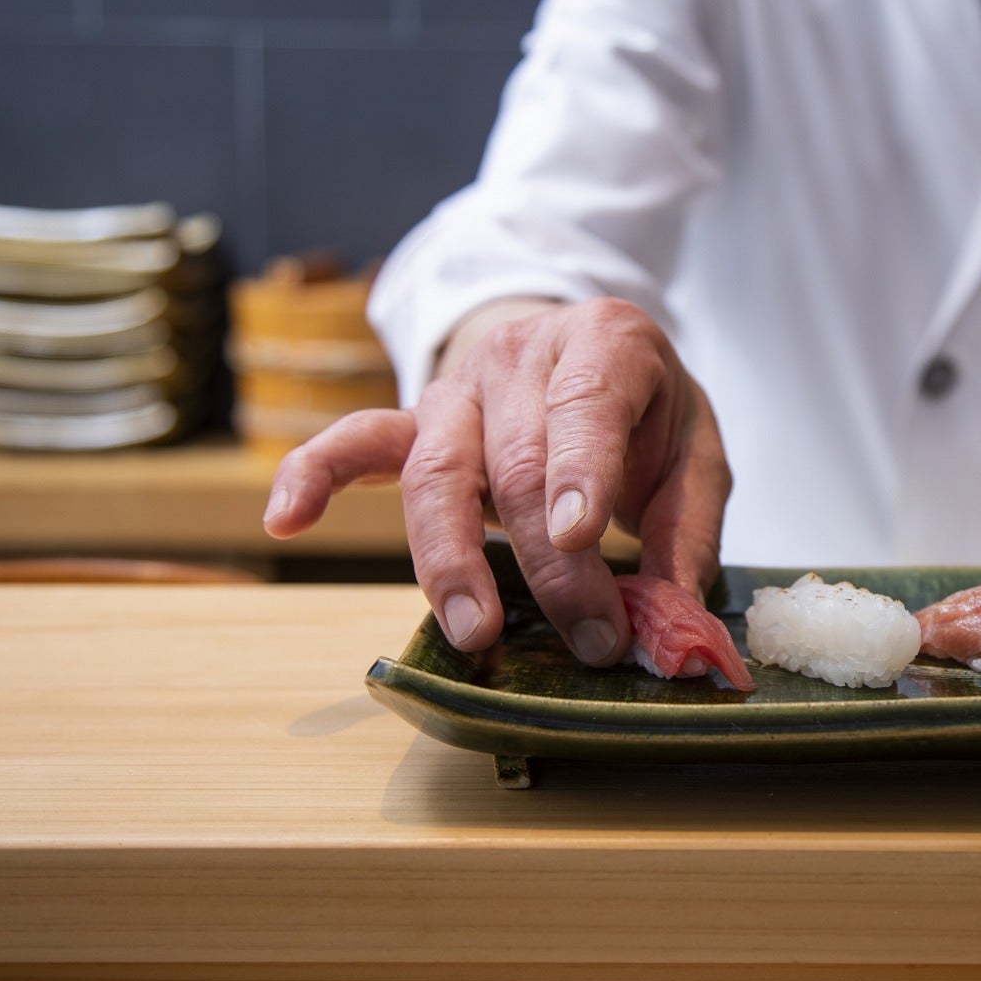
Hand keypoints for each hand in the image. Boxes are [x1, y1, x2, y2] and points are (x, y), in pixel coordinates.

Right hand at [263, 297, 731, 665]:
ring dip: (450, 560)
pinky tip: (284, 521)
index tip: (579, 539)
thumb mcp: (696, 449)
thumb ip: (688, 528)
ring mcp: (456, 389)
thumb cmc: (644, 408)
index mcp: (605, 341)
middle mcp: (520, 355)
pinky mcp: (412, 423)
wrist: (580, 349)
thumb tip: (673, 618)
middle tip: (590, 639)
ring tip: (475, 632)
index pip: (585, 402)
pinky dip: (312, 476)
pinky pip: (353, 443)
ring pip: (435, 473)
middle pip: (515, 464)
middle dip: (549, 564)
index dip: (579, 471)